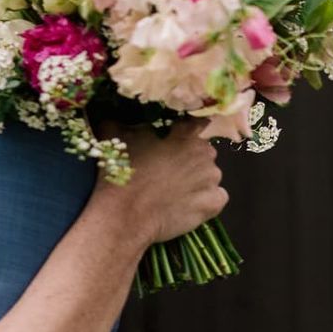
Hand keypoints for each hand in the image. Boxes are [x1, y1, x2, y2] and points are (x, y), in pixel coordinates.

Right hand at [95, 119, 227, 243]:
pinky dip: (205, 200)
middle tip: (168, 170)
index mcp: (186, 134)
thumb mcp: (116, 137)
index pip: (196, 125)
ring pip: (209, 175)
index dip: (184, 133)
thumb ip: (127, 123)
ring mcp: (211, 180)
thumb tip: (122, 118)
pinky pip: (216, 198)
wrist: (124, 214)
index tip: (173, 140)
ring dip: (197, 180)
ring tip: (175, 191)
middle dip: (189, 158)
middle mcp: (205, 153)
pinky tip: (187, 204)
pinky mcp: (213, 204)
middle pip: (203, 152)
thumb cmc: (121, 173)